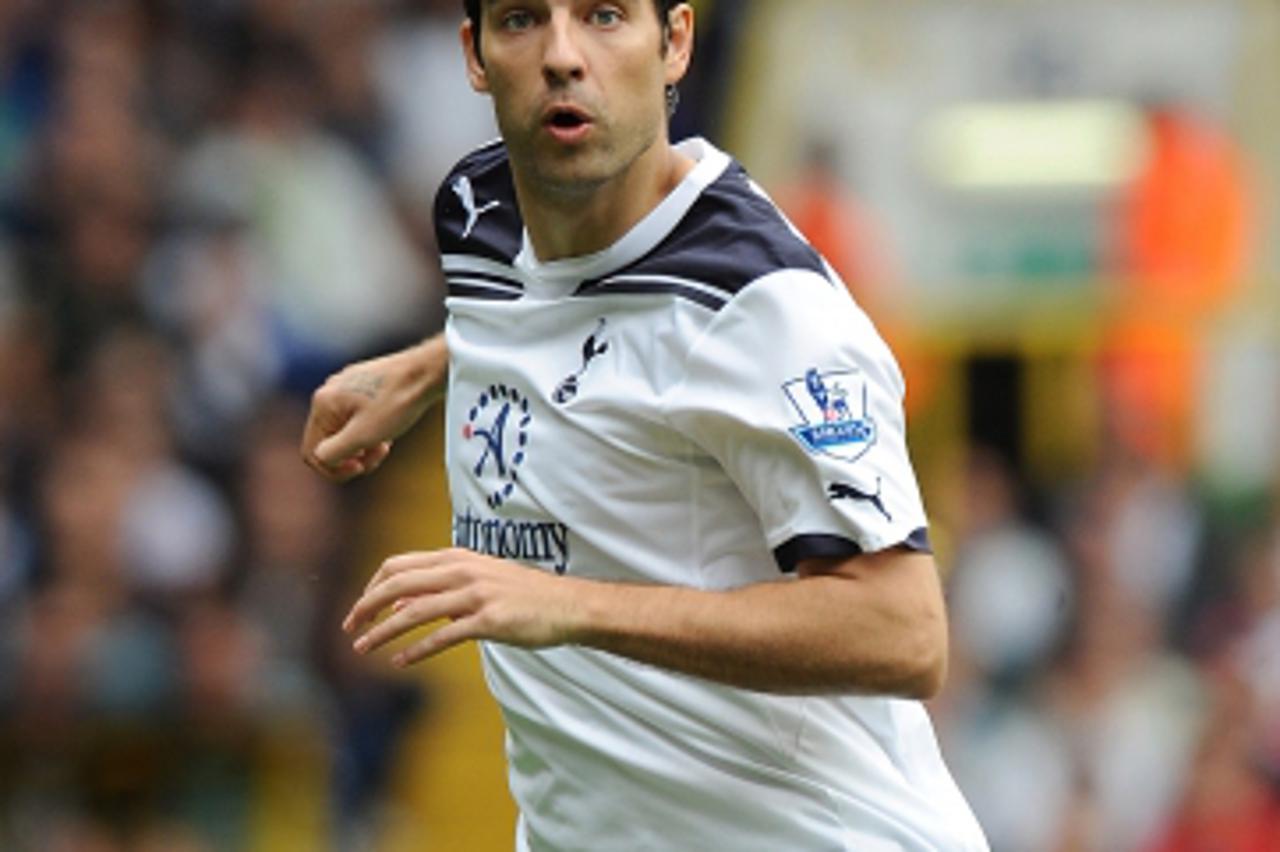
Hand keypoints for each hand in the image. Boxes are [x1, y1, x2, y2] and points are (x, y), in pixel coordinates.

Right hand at [301, 336, 445, 481]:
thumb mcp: (362, 436)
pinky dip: (369, 432)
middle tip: (378, 457)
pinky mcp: (363, 386)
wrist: (426, 372)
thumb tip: (321, 458)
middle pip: (329, 442)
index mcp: (323, 403)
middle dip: (351, 457)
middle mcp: (329, 392)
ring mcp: (346, 387)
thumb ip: (332, 453)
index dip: (334, 469)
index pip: (312, 452)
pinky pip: (356, 419)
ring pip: (344, 432)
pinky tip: (388, 432)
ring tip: (384, 445)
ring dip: (362, 446)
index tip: (361, 468)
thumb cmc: (397, 401)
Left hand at [344, 549, 586, 666]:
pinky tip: (400, 661)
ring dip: (382, 631)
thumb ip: (440, 588)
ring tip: (363, 648)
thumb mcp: (479, 580)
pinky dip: (416, 650)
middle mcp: (462, 571)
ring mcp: (476, 595)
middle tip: (349, 628)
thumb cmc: (522, 595)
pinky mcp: (489, 621)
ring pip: (413, 611)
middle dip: (366, 606)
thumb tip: (399, 605)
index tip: (359, 609)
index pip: (397, 565)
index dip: (371, 587)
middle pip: (398, 584)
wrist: (567, 605)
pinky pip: (442, 637)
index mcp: (457, 558)